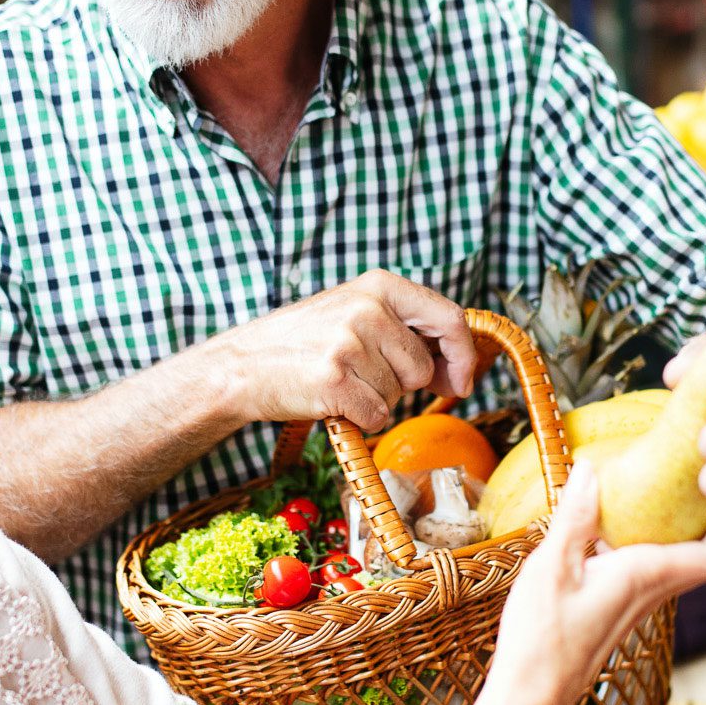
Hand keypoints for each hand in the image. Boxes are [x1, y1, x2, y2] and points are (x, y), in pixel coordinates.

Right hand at [206, 271, 477, 431]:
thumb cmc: (305, 342)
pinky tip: (333, 399)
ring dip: (375, 398)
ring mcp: (350, 344)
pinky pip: (377, 415)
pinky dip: (360, 418)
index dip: (463, 355)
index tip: (462, 381)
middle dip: (401, 382)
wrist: (242, 365)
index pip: (449, 318)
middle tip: (360, 372)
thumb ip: (406, 329)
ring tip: (339, 379)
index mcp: (379, 286)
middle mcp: (368, 309)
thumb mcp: (356, 312)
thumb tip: (460, 368)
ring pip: (399, 395)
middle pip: (422, 368)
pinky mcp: (335, 380)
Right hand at [487, 460, 705, 704]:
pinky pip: (652, 568)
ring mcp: (638, 603)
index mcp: (647, 576)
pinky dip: (652, 539)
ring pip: (681, 562)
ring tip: (667, 488)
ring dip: (684, 527)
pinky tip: (618, 522)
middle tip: (702, 476)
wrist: (532, 694)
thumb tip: (591, 468)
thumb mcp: (551, 567)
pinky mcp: (620, 607)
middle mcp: (653, 591)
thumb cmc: (542, 638)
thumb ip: (575, 517)